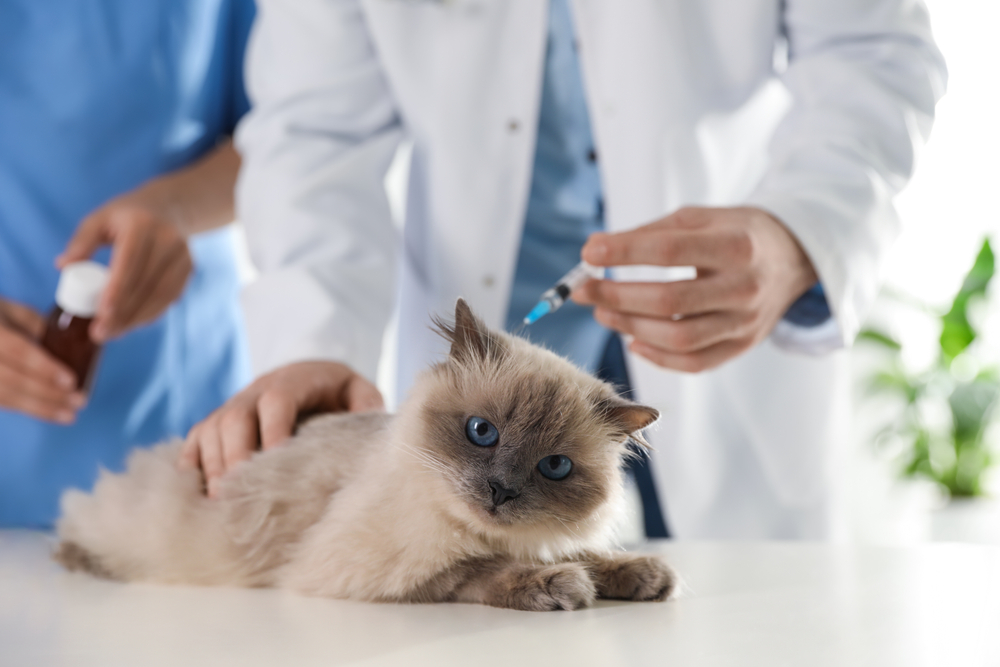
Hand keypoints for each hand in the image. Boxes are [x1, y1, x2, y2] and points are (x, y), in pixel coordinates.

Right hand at [0, 298, 85, 422]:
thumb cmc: (0, 319)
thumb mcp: (19, 314)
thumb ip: (42, 329)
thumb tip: (77, 349)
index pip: (17, 350)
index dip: (44, 368)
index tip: (71, 381)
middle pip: (11, 379)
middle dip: (48, 394)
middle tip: (78, 400)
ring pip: (5, 396)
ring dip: (40, 408)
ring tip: (68, 414)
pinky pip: (2, 403)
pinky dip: (28, 409)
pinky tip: (51, 412)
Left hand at [57, 186, 192, 341]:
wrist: (170, 208)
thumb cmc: (126, 216)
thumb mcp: (100, 219)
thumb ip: (81, 241)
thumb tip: (63, 265)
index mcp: (142, 224)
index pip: (129, 262)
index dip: (117, 290)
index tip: (102, 314)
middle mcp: (168, 239)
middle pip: (145, 283)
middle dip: (123, 312)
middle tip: (100, 333)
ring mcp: (182, 255)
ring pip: (160, 294)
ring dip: (136, 318)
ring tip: (113, 333)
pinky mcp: (189, 268)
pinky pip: (169, 297)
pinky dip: (150, 313)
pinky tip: (132, 323)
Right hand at [179, 361, 384, 496]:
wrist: (313, 379)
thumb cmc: (341, 395)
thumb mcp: (361, 394)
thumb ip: (367, 409)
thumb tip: (366, 438)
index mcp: (295, 379)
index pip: (277, 400)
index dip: (273, 432)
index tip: (277, 465)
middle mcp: (257, 389)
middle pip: (234, 418)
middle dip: (235, 457)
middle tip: (238, 496)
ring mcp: (232, 405)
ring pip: (209, 430)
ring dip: (212, 468)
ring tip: (220, 504)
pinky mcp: (215, 426)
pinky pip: (192, 443)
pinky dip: (190, 469)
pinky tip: (197, 498)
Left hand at [573, 206, 817, 371]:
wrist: (794, 257)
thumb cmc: (736, 233)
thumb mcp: (701, 217)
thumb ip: (651, 233)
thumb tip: (595, 251)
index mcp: (736, 245)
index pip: (671, 251)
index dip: (625, 253)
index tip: (588, 253)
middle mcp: (744, 287)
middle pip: (670, 301)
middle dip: (616, 297)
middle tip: (583, 290)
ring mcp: (745, 322)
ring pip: (678, 339)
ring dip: (630, 327)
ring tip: (602, 313)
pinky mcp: (742, 345)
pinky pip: (693, 363)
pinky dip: (656, 356)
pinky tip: (633, 340)